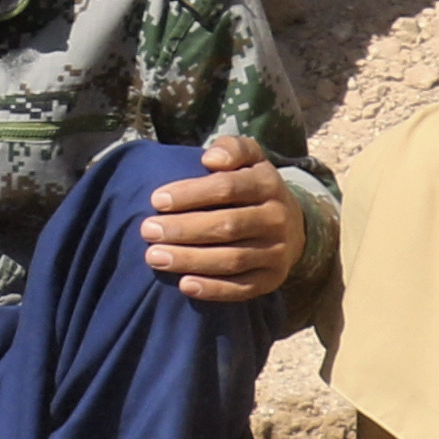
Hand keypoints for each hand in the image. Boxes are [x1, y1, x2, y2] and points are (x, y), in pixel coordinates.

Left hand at [140, 140, 303, 304]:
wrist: (290, 224)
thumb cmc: (252, 186)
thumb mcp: (249, 158)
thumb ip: (231, 148)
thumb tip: (210, 159)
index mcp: (268, 184)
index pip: (227, 188)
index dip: (191, 194)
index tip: (156, 200)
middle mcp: (277, 219)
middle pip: (227, 226)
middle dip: (183, 229)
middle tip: (147, 230)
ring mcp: (277, 252)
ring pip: (232, 259)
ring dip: (191, 260)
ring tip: (155, 257)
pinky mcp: (272, 279)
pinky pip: (242, 288)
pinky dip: (213, 289)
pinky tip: (185, 284)